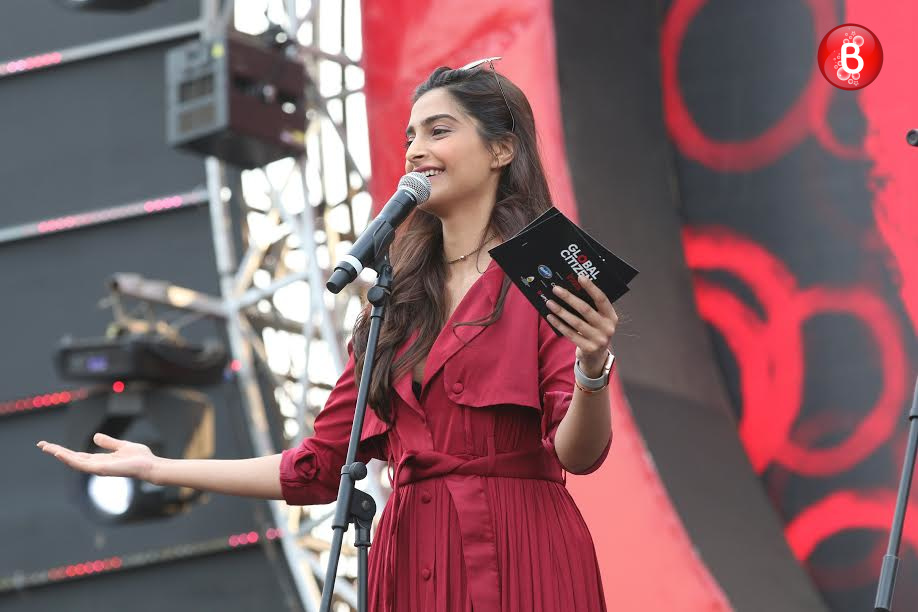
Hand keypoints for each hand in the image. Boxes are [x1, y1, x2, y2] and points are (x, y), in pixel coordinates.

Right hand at [37, 433, 157, 482]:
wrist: (150, 465)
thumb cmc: (140, 458)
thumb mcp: (122, 445)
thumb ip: (108, 442)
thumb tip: (95, 436)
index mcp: (100, 460)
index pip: (77, 455)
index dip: (64, 451)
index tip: (50, 445)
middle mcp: (96, 465)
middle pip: (72, 458)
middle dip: (56, 452)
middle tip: (41, 445)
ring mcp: (98, 469)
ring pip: (73, 462)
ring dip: (60, 454)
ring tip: (46, 447)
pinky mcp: (102, 470)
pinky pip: (83, 465)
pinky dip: (71, 460)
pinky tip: (61, 454)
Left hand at [545, 275, 617, 376]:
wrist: (596, 357)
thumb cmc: (594, 332)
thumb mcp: (598, 320)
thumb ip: (591, 308)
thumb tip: (571, 290)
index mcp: (612, 317)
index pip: (602, 299)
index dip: (591, 288)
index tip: (579, 277)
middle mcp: (608, 328)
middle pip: (586, 309)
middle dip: (569, 298)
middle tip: (556, 289)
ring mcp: (599, 339)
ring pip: (576, 322)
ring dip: (561, 311)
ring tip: (549, 302)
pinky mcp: (588, 348)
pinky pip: (570, 333)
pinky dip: (559, 324)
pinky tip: (550, 316)